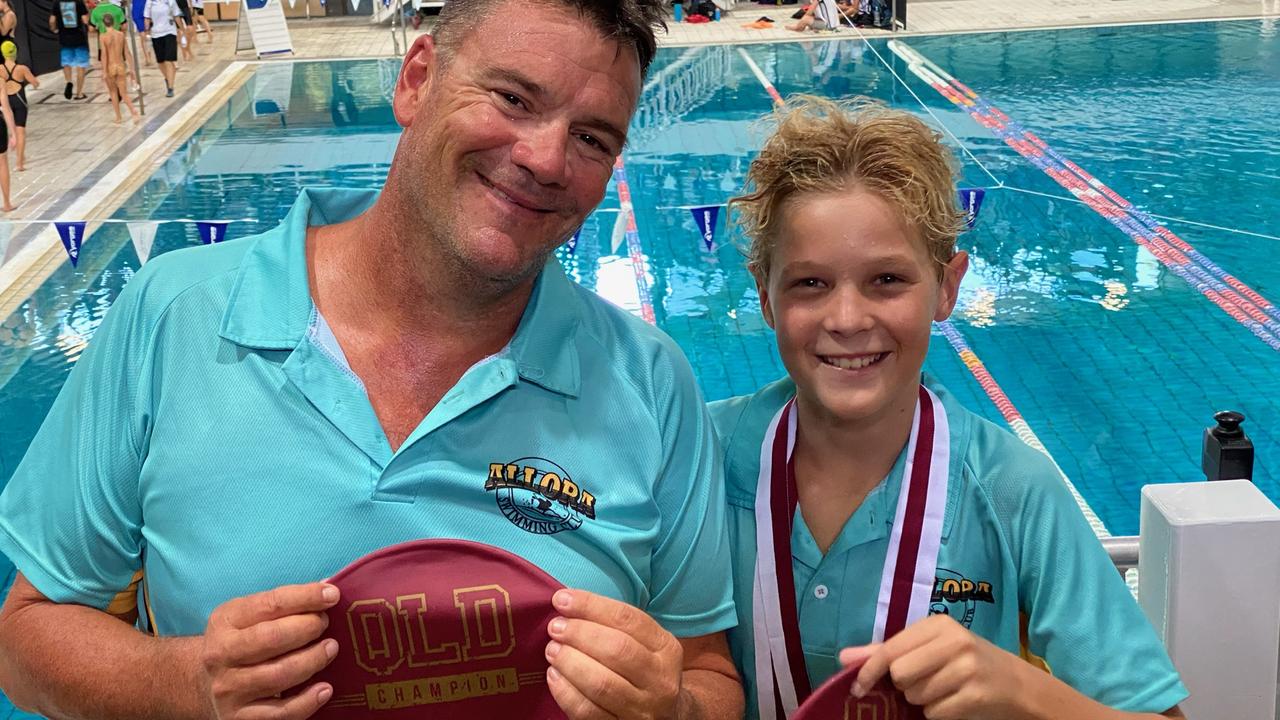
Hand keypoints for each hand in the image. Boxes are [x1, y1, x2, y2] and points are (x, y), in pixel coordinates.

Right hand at [200, 582, 341, 719]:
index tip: (332, 595)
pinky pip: (280, 713)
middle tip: (325, 625)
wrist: (205, 684)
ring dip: (312, 660)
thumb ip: (283, 605)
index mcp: (225, 621)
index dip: (305, 597)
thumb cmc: (242, 642)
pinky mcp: (239, 718)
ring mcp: (228, 689)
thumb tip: (328, 591)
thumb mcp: (249, 616)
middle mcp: (221, 654)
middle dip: (308, 628)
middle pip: (271, 638)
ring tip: (330, 648)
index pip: (270, 604)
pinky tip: (325, 689)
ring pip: (278, 675)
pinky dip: (307, 701)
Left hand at [545, 589, 683, 718]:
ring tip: (552, 650)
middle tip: (556, 628)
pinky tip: (554, 676)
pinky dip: (565, 692)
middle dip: (579, 634)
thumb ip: (616, 624)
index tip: (562, 600)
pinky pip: (587, 712)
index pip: (628, 619)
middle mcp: (660, 680)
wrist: (666, 716)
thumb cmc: (644, 669)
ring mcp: (642, 709)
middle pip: (617, 650)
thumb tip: (569, 603)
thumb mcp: (646, 643)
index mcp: (667, 649)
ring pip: (601, 684)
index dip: (591, 606)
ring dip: (570, 662)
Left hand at [840, 614, 1026, 719]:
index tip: (857, 687)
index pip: (890, 649)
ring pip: (916, 696)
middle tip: (924, 682)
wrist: (1018, 685)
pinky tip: (956, 703)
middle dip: (905, 686)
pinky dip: (939, 714)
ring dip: (923, 701)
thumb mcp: (930, 648)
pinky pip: (934, 714)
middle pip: (900, 674)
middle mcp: (954, 641)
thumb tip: (844, 658)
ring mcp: (967, 668)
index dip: (869, 671)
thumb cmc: (966, 662)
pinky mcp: (976, 695)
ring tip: (945, 691)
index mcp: (938, 624)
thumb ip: (886, 651)